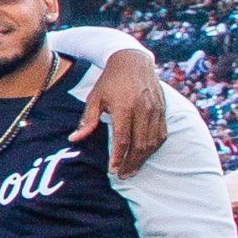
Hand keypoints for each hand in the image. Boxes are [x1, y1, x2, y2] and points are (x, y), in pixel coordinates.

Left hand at [78, 53, 169, 178]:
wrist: (133, 62)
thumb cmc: (110, 81)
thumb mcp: (94, 98)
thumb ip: (87, 120)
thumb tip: (74, 139)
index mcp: (124, 107)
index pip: (122, 139)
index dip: (118, 157)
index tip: (112, 170)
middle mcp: (143, 110)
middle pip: (140, 145)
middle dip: (131, 163)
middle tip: (122, 176)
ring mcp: (156, 111)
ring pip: (152, 142)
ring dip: (143, 159)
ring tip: (132, 170)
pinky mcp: (163, 111)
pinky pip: (161, 134)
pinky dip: (153, 148)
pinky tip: (144, 155)